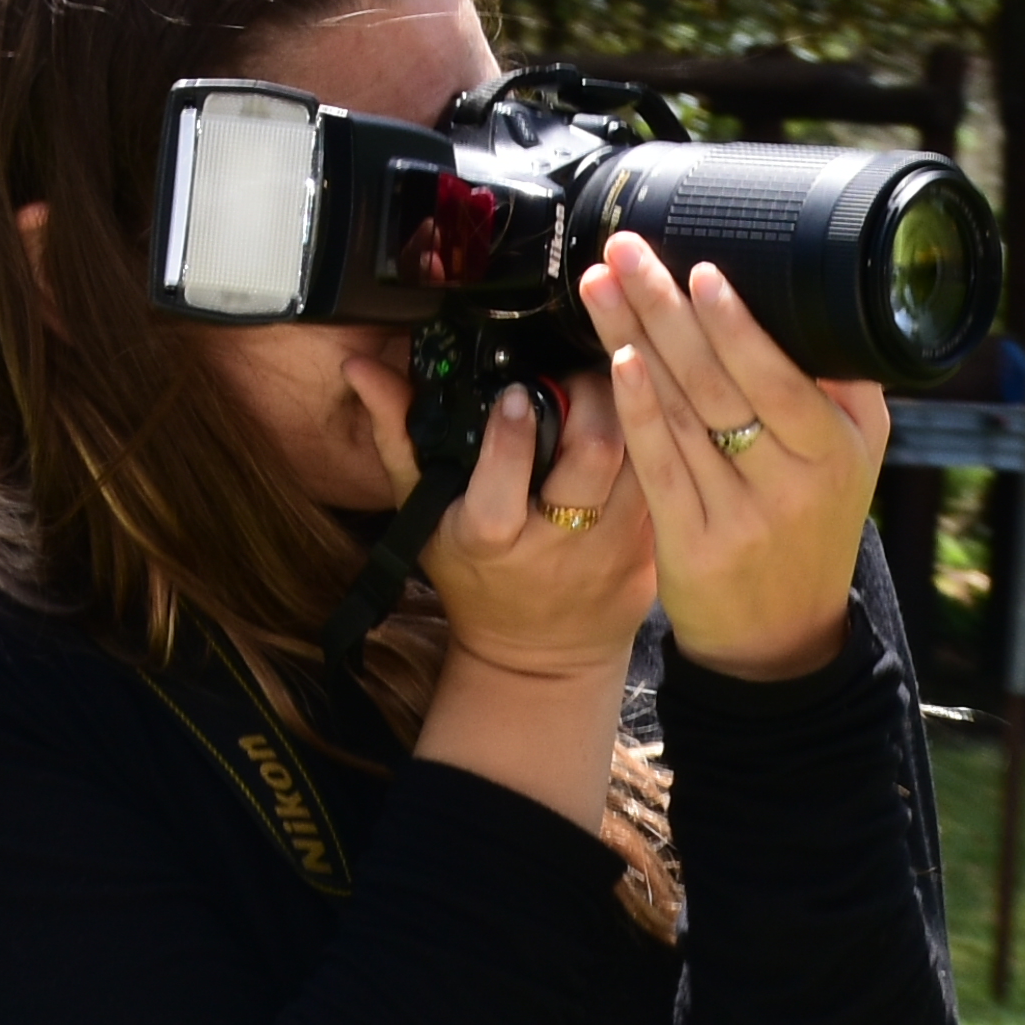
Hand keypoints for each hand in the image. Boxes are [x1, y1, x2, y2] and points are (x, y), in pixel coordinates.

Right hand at [408, 372, 652, 829]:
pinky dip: (657, 438)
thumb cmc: (474, 574)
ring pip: (640, 460)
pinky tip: (649, 411)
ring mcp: (612, 550)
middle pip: (591, 457)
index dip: (511, 432)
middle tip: (582, 366)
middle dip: (590, 397)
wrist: (540, 658)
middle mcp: (556, 547)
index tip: (516, 392)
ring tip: (619, 378)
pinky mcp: (651, 553)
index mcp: (491, 539)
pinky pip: (663, 479)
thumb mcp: (424, 515)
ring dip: (632, 408)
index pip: (502, 484)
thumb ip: (397, 436)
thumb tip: (361, 367)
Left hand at [590, 235, 886, 680]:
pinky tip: (613, 362)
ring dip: (634, 339)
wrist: (784, 636)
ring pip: (682, 413)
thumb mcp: (849, 458)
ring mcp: (744, 517)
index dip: (736, 321)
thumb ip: (830, 387)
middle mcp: (798, 481)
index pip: (781, 373)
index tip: (698, 267)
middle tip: (625, 253)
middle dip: (667, 308)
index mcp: (841, 447)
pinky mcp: (695, 547)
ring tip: (600, 287)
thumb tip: (794, 295)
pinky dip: (636, 409)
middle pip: (721, 381)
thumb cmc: (808, 525)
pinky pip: (660, 465)